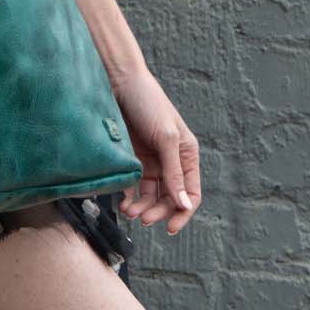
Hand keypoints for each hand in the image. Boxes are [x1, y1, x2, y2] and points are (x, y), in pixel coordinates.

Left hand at [111, 67, 200, 236]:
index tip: (170, 228)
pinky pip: (135, 185)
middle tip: (142, 219)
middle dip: (158, 211)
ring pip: (151, 194)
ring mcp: (151, 159)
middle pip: (170, 197)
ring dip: (142, 207)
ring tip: (128, 211)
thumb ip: (174, 171)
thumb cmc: (148, 103)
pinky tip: (122, 201)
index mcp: (187, 154)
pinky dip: (130, 196)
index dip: (183, 212)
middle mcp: (171, 160)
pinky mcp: (133, 157)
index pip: (190, 193)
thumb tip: (184, 205)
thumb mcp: (165, 137)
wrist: (119, 81)